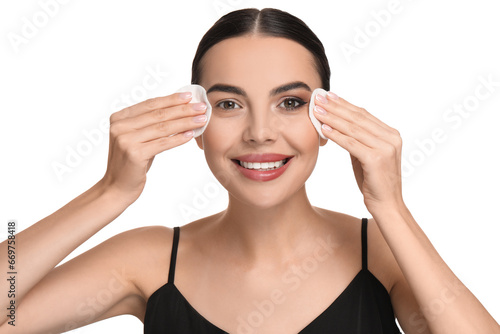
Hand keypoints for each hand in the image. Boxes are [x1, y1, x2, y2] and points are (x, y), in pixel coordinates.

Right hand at [101, 92, 207, 202]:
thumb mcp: (138, 138)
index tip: (189, 96)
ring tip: (201, 120)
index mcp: (119, 118)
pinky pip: (162, 143)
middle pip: (158, 114)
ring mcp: (126, 140)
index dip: (171, 99)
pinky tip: (191, 135)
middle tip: (201, 106)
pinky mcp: (134, 154)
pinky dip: (178, 138)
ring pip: (162, 128)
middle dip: (183, 109)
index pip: (150, 104)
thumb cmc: (131, 163)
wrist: (116, 187)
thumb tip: (178, 109)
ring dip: (185, 122)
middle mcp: (120, 127)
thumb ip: (150, 124)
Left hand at [313, 92, 403, 213]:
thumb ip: (357, 140)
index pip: (363, 114)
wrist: (387, 205)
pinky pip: (351, 144)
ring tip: (317, 110)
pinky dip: (336, 135)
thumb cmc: (374, 182)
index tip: (328, 96)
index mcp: (390, 134)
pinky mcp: (376, 159)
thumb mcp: (365, 156)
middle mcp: (391, 138)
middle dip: (335, 107)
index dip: (344, 104)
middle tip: (318, 98)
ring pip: (353, 129)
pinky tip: (323, 129)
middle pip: (357, 118)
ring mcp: (385, 148)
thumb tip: (337, 125)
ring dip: (332, 118)